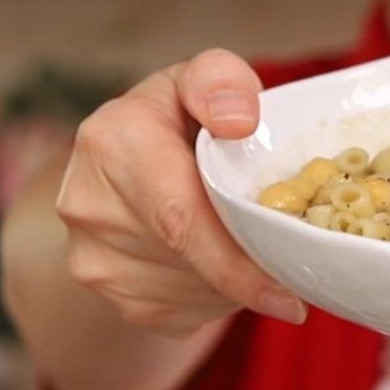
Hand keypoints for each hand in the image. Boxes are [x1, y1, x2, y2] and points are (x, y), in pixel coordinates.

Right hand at [55, 49, 306, 336]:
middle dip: (254, 266)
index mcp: (111, 141)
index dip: (236, 262)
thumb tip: (239, 122)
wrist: (125, 159)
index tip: (288, 292)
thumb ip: (221, 81)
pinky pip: (185, 313)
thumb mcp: (202, 76)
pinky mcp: (112, 295)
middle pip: (191, 261)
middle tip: (301, 262)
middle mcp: (88, 204)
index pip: (179, 218)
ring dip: (240, 281)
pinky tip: (227, 260)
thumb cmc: (182, 114)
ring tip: (258, 240)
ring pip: (194, 293)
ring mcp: (92, 258)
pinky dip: (220, 295)